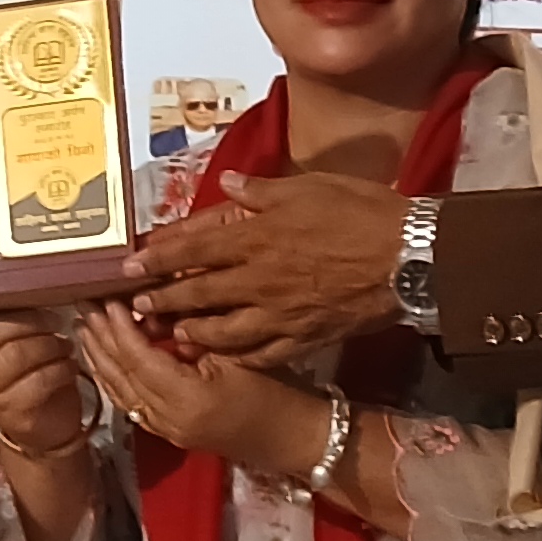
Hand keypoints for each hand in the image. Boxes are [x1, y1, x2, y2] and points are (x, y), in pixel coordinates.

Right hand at [0, 289, 92, 460]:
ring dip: (49, 344)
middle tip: (53, 319)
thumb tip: (17, 280)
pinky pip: (39, 380)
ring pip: (19, 355)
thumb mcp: (11, 342)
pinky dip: (60, 368)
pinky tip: (68, 366)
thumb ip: (3, 316)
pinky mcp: (13, 413)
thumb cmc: (25, 372)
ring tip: (64, 344)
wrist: (44, 425)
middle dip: (29, 322)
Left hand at [80, 304, 327, 483]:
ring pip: (120, 392)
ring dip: (100, 359)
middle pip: (121, 375)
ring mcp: (166, 429)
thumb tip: (157, 315)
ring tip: (86, 328)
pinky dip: (114, 379)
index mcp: (186, 398)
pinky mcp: (170, 432)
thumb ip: (193, 337)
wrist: (295, 439)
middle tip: (84, 305)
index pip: (139, 357)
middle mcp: (168, 418)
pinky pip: (130, 404)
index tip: (107, 298)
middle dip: (100, 339)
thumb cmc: (276, 392)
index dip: (120, 327)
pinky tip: (105, 361)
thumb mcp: (237, 355)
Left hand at [128, 173, 412, 366]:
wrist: (410, 258)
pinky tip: (225, 358)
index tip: (130, 265)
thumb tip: (227, 182)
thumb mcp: (308, 187)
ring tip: (175, 334)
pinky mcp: (305, 337)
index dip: (158, 257)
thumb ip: (261, 190)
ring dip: (193, 333)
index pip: (194, 249)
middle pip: (199, 294)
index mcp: (257, 237)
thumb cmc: (361, 212)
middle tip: (135, 308)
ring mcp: (281, 314)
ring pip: (224, 331)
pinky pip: (263, 353)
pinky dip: (239, 357)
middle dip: (163, 301)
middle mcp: (260, 280)